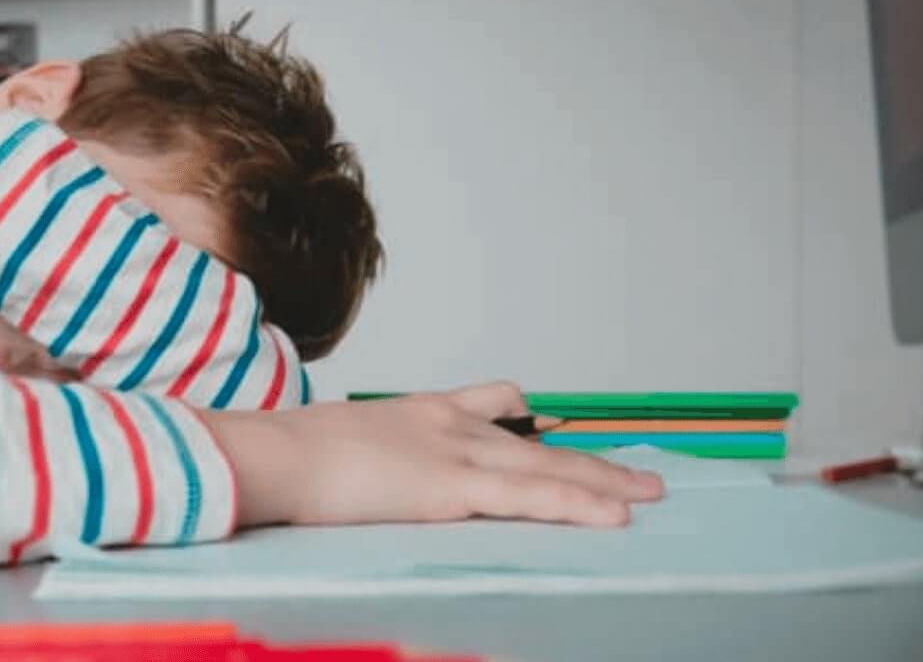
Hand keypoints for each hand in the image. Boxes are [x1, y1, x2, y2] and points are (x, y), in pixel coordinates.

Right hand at [203, 382, 663, 527]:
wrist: (273, 452)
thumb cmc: (289, 454)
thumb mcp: (338, 442)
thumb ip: (366, 453)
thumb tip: (359, 470)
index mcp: (420, 411)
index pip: (492, 407)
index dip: (531, 422)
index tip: (556, 425)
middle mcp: (449, 423)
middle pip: (537, 441)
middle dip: (591, 459)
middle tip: (638, 473)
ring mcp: (455, 453)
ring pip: (549, 467)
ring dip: (604, 482)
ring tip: (649, 494)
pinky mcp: (453, 487)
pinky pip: (531, 497)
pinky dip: (578, 505)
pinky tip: (612, 516)